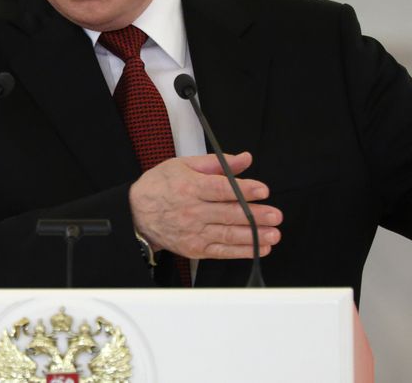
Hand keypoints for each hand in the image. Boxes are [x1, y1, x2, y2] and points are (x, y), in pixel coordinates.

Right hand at [129, 152, 282, 258]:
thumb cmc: (161, 186)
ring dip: (253, 236)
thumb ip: (218, 163)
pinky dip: (242, 251)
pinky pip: (222, 252)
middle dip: (255, 216)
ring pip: (228, 235)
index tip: (263, 190)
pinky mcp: (195, 249)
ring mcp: (194, 233)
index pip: (221, 189)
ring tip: (273, 234)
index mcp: (190, 187)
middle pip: (228, 214)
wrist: (136, 213)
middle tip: (275, 215)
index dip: (244, 190)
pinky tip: (259, 248)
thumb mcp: (184, 165)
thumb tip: (245, 159)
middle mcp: (193, 211)